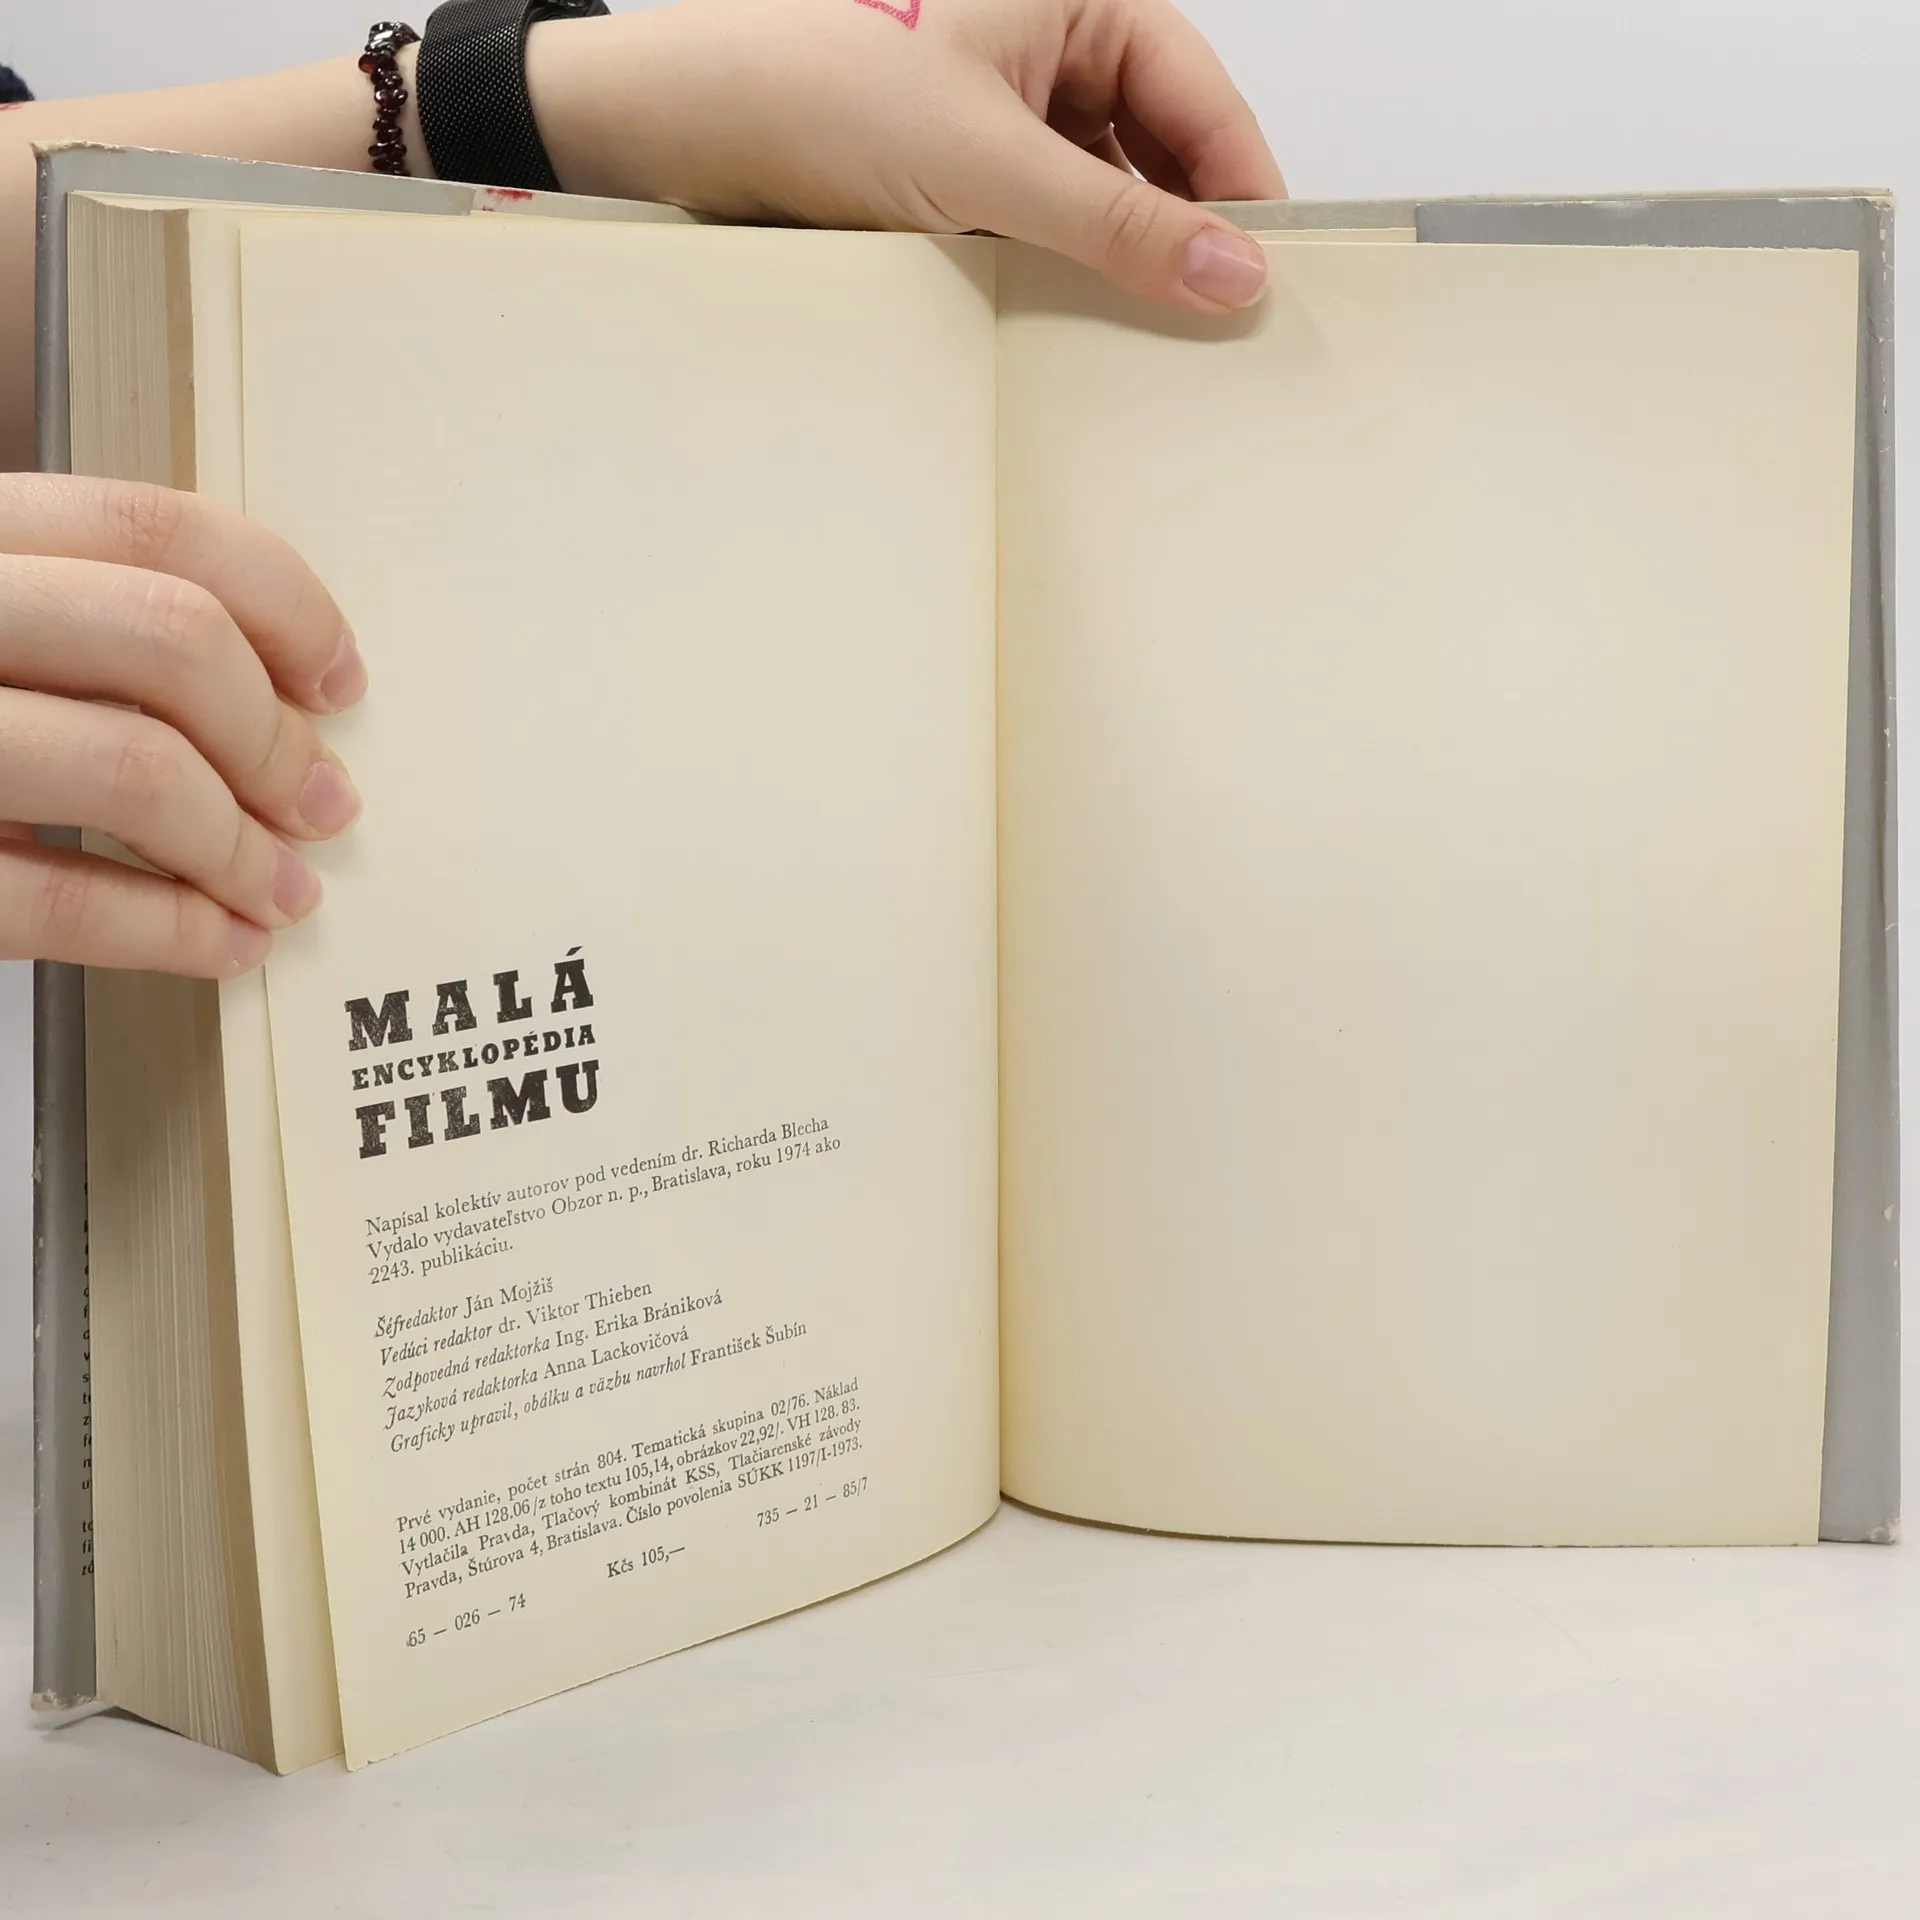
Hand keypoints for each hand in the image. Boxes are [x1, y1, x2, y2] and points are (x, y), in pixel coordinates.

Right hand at [0, 475, 364, 976]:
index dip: (285, 605)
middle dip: (276, 741)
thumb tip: (281, 696)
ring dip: (241, 849)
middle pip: (170, 642)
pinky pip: (58, 899)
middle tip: (321, 802)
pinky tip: (221, 942)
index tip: (338, 679)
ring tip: (279, 889)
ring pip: (133, 770)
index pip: (154, 528)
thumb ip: (84, 624)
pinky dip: (173, 932)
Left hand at [530, 0, 1285, 312]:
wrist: (675, 127)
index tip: (1265, 277)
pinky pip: (1037, 214)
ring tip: (1139, 334)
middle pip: (1154, 144)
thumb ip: (1117, 224)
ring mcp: (995, 100)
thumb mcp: (987, 164)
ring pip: (1096, 188)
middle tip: (1210, 324)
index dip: (1239, 188)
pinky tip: (1067, 319)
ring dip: (1113, 257)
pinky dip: (1056, 265)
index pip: (1199, 95)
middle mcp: (1040, 36)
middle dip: (1177, 232)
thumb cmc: (809, 89)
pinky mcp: (953, 158)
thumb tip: (1229, 272)